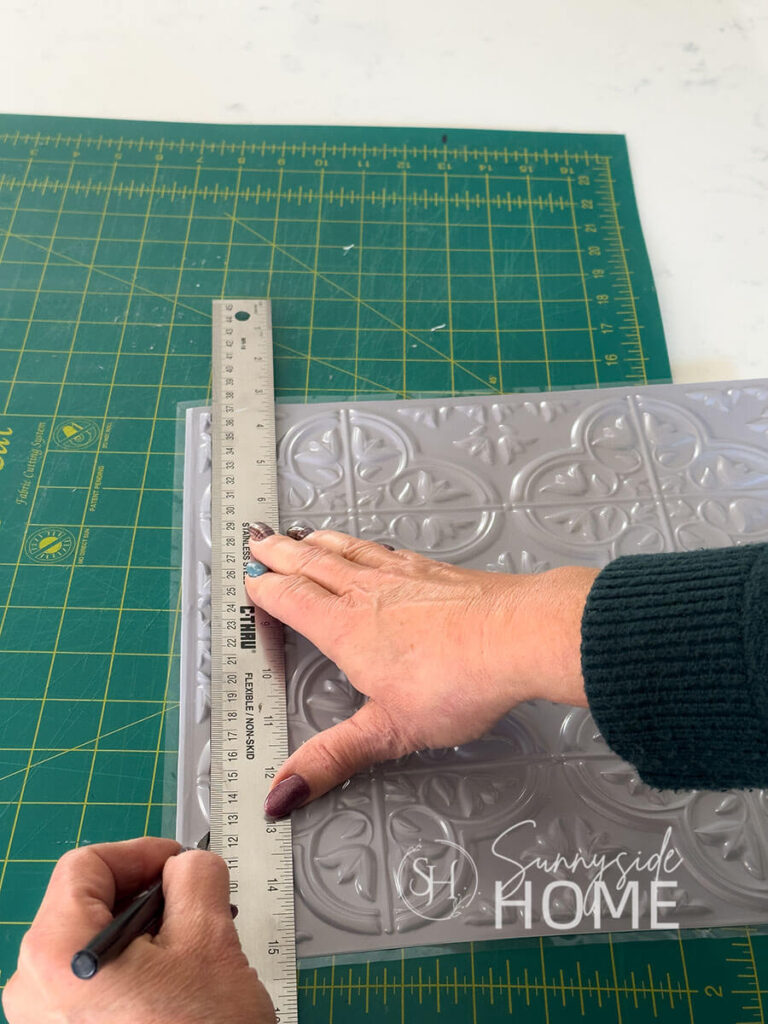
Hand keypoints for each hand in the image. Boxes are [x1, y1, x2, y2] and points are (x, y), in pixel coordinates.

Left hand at [3, 838, 274, 1023]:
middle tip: (196, 912)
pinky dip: (129, 977)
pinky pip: (88, 992)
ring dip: (143, 939)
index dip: (141, 853)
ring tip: (192, 960)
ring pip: (89, 951)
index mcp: (54, 954)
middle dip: (145, 899)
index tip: (182, 864)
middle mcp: (30, 994)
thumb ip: (194, 874)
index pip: (86, 864)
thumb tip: (185, 865)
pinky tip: (172, 998)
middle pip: (83, 908)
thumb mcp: (212, 937)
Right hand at [245, 528, 596, 816]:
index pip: (292, 598)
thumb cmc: (458, 680)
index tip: (249, 581)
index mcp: (345, 627)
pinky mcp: (434, 570)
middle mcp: (367, 591)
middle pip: (312, 562)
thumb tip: (281, 794)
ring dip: (318, 541)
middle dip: (280, 552)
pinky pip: (385, 548)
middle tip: (259, 541)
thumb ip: (332, 758)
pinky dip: (364, 544)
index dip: (266, 589)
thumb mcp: (388, 731)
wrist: (519, 635)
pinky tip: (374, 548)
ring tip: (303, 534)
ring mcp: (402, 574)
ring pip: (346, 549)